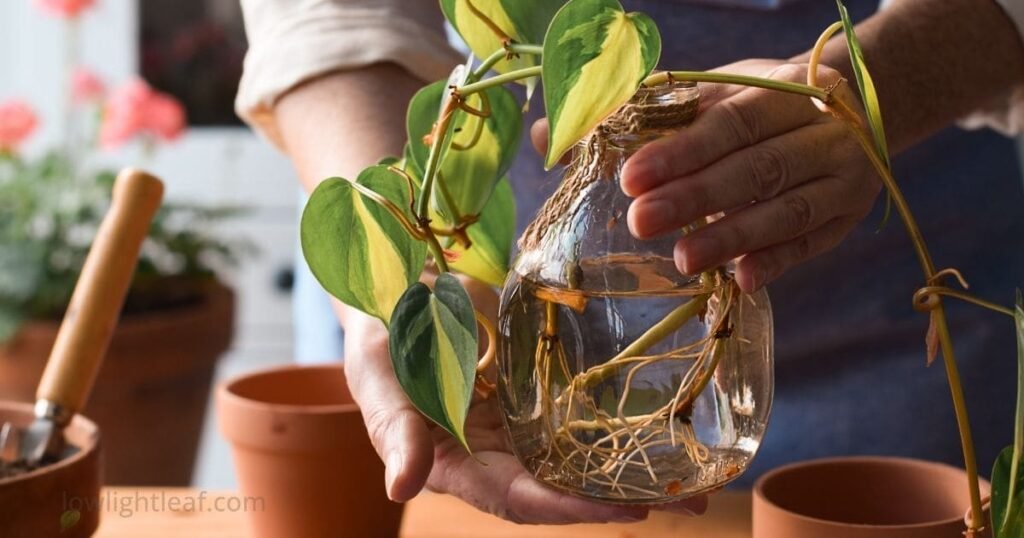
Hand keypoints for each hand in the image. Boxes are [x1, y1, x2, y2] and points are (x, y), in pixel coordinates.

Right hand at [340, 275, 707, 523]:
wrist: (398, 288)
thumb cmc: (377, 338)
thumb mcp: (377, 380)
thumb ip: (393, 432)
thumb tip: (400, 489)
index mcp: (457, 465)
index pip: (517, 498)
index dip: (568, 508)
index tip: (626, 510)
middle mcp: (497, 454)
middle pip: (565, 488)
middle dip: (626, 499)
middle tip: (696, 504)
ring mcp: (521, 425)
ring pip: (583, 456)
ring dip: (637, 469)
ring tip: (703, 478)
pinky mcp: (538, 391)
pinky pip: (583, 413)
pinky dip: (623, 424)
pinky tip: (669, 423)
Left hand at [532, 60, 879, 291]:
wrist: (857, 103)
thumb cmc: (757, 105)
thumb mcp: (707, 94)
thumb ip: (636, 115)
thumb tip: (547, 136)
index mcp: (778, 91)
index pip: (726, 123)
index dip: (679, 151)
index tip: (629, 178)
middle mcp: (817, 132)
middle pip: (754, 169)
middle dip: (695, 198)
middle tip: (639, 222)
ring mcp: (840, 176)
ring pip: (787, 211)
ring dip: (732, 237)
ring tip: (681, 259)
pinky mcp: (846, 216)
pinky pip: (813, 243)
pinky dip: (778, 262)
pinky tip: (742, 279)